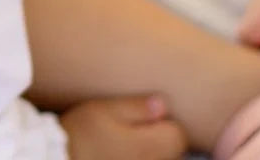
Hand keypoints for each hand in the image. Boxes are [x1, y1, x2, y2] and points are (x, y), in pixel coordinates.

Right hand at [60, 96, 187, 159]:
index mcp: (148, 147)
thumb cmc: (81, 135)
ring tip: (123, 141)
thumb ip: (138, 107)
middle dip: (159, 137)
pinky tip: (117, 153)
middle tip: (132, 127)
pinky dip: (136, 157)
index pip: (178, 135)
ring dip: (149, 150)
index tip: (146, 115)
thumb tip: (163, 104)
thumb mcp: (105, 110)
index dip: (165, 121)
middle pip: (172, 152)